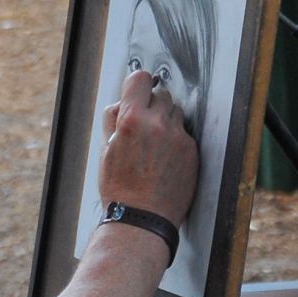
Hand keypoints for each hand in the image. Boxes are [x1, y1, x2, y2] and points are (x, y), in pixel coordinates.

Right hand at [99, 69, 197, 224]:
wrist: (143, 218)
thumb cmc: (121, 189)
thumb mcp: (106, 150)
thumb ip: (114, 120)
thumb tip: (122, 102)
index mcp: (131, 120)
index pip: (140, 78)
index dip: (137, 84)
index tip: (137, 92)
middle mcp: (157, 124)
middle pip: (161, 94)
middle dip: (153, 106)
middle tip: (144, 126)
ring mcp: (178, 137)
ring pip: (176, 112)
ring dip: (166, 121)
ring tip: (156, 146)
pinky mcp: (192, 151)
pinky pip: (185, 134)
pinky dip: (177, 141)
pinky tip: (166, 160)